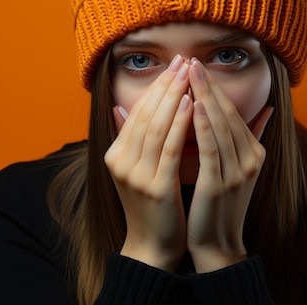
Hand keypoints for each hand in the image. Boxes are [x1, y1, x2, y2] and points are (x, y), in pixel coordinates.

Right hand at [104, 56, 192, 270]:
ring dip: (173, 97)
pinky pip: (169, 149)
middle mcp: (121, 162)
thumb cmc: (151, 205)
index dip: (156, 87)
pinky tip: (190, 105)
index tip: (174, 65)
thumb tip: (119, 107)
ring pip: (156, 127)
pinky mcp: (156, 187)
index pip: (137, 112)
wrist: (152, 246)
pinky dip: (179, 124)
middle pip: (146, 115)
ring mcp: (136, 175)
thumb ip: (131, 138)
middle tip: (183, 61)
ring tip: (188, 75)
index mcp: (116, 155)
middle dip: (166, 85)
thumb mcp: (136, 169)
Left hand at [186, 58, 272, 272]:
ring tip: (190, 73)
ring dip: (205, 96)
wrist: (217, 245)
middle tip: (192, 60)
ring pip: (220, 125)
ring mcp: (238, 171)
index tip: (198, 65)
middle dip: (209, 84)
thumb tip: (267, 110)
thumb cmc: (220, 204)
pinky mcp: (220, 183)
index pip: (233, 111)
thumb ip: (250, 137)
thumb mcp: (240, 169)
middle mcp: (250, 158)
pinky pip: (212, 148)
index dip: (215, 87)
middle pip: (227, 113)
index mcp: (254, 152)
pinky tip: (194, 105)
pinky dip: (204, 125)